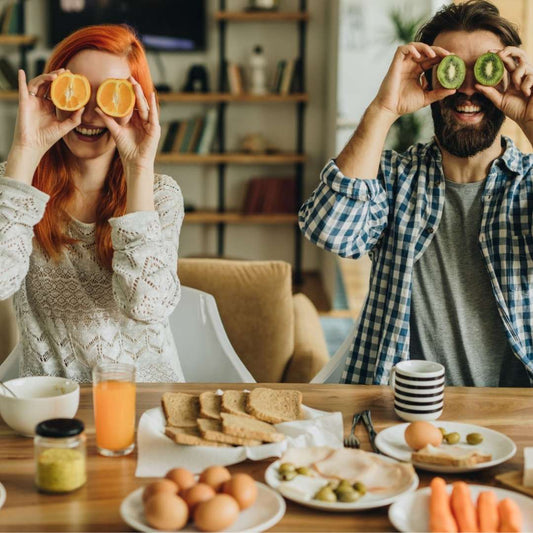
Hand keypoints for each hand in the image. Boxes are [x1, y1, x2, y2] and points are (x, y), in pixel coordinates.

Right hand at [5, 69, 84, 183]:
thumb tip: (83, 108)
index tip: (71, 77)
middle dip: (56, 76)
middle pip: (47, 84)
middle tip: (66, 72)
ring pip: (37, 84)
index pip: (56, 91)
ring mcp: (31, 101)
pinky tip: (22, 71)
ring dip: (45, 77)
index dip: (62, 83)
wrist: (34, 146)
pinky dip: (21, 80)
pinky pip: (21, 88)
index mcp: (49, 106)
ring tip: (55, 75)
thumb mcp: (65, 127)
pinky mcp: (24, 103)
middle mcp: (40, 102)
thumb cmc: (47, 138)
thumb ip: (74, 119)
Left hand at [95, 76, 160, 175]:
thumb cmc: (127, 149)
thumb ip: (108, 120)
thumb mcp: (115, 132)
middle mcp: (143, 121)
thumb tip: (97, 109)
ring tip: (135, 83)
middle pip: (139, 102)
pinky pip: (154, 114)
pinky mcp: (155, 129)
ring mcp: (150, 124)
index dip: (127, 92)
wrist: (135, 162)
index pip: (132, 103)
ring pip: (145, 106)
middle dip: (134, 89)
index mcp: (135, 120)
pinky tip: (151, 95)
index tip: (121, 81)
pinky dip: (153, 105)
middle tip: (128, 77)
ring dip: (141, 94)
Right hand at [373, 42, 455, 118]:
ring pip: (415, 46)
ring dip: (426, 48)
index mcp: (417, 71)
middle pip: (426, 51)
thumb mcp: (426, 98)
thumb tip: (454, 89)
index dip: (442, 57)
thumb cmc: (404, 104)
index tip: (453, 59)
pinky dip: (411, 49)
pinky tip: (419, 56)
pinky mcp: (395, 63)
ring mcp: (403, 63)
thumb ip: (439, 93)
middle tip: (449, 55)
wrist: (390, 109)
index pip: (432, 59)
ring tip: (434, 55)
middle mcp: (411, 65)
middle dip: (438, 51)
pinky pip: (402, 49)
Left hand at [475, 47, 532, 131]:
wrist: (530, 119)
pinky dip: (525, 85)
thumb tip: (476, 85)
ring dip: (517, 76)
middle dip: (509, 51)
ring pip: (522, 66)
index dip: (499, 54)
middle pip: (519, 54)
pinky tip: (527, 93)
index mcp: (514, 77)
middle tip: (500, 54)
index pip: (507, 61)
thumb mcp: (500, 101)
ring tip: (516, 88)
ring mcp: (532, 75)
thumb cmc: (517, 110)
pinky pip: (530, 77)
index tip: (488, 52)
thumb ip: (490, 92)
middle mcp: (524, 73)